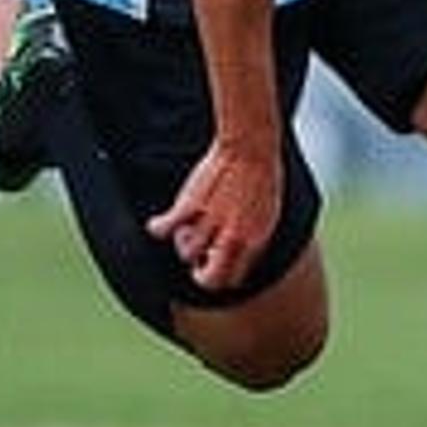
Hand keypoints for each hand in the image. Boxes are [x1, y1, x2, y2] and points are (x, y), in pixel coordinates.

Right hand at [149, 139, 281, 293]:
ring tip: (184, 228)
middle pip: (210, 280)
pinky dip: (157, 228)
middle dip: (200, 274)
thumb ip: (254, 235)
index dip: (222, 273)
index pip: (235, 278)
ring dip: (183, 243)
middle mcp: (233, 238)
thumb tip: (243, 251)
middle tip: (197, 259)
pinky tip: (157, 224)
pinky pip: (165, 229)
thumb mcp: (269, 212)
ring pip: (186, 253)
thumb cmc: (263, 174)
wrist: (250, 146)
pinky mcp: (191, 206)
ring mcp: (211, 223)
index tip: (215, 260)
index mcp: (255, 241)